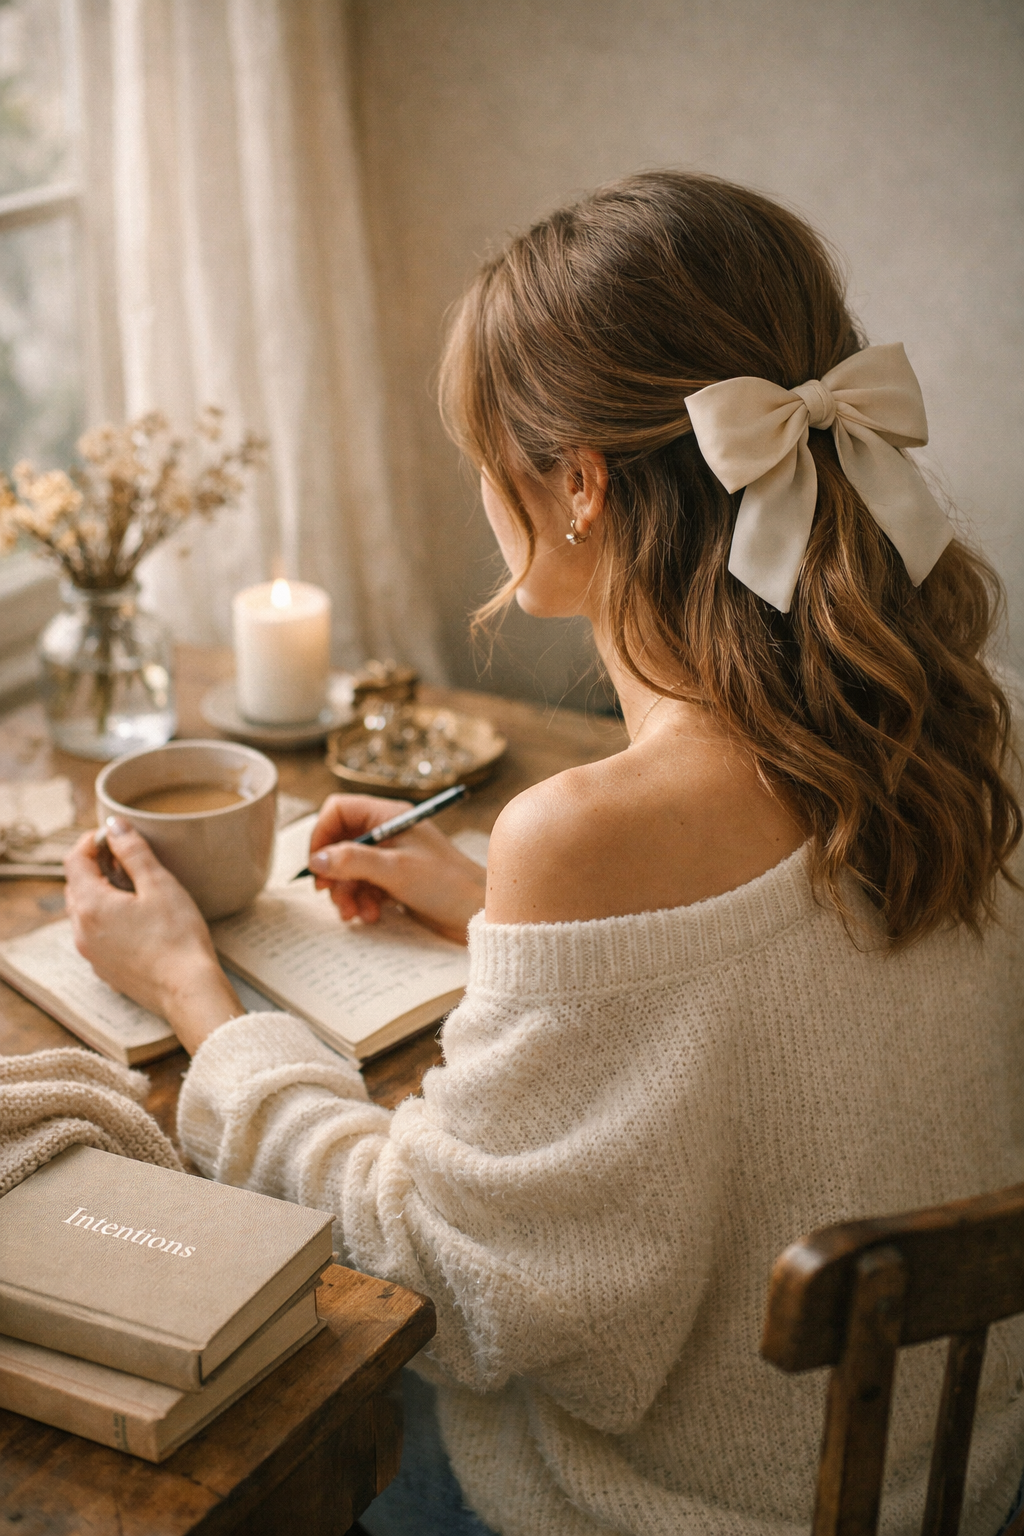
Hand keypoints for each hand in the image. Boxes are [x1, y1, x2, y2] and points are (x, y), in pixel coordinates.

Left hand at [64, 820, 242, 1053]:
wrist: (187, 990)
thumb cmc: (178, 937)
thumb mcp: (159, 885)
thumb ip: (134, 852)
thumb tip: (115, 826)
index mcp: (91, 905)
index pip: (75, 860)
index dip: (91, 841)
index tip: (114, 834)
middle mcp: (82, 930)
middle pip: (76, 885)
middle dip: (95, 865)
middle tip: (125, 856)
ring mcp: (92, 953)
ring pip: (84, 911)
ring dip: (100, 892)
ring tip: (132, 886)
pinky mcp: (105, 968)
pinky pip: (95, 934)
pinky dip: (107, 917)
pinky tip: (136, 918)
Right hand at [308, 795, 485, 943]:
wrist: (479, 914)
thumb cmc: (446, 883)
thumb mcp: (395, 870)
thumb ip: (353, 861)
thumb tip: (316, 860)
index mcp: (389, 816)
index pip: (339, 810)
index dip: (322, 835)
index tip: (318, 865)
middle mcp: (388, 833)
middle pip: (340, 843)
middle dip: (334, 872)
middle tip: (332, 895)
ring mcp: (392, 858)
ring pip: (350, 869)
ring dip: (347, 892)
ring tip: (355, 913)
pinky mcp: (396, 882)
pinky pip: (365, 887)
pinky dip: (362, 901)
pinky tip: (372, 916)